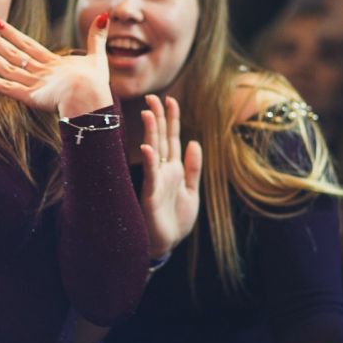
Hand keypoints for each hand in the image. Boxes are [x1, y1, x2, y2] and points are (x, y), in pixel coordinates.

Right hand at [0, 13, 114, 117]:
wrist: (91, 98)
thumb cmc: (94, 82)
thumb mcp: (97, 55)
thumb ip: (97, 36)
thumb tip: (105, 15)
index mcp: (52, 64)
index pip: (27, 45)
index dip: (12, 33)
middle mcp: (39, 74)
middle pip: (13, 54)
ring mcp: (33, 85)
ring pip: (7, 67)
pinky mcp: (30, 97)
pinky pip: (7, 87)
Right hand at [137, 94, 201, 256]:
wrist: (166, 245)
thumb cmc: (175, 219)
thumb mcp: (191, 191)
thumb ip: (193, 167)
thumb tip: (195, 142)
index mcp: (173, 169)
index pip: (172, 139)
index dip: (172, 120)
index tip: (170, 100)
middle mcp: (162, 171)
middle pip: (161, 139)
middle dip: (158, 118)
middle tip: (153, 97)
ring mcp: (155, 182)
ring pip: (153, 152)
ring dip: (151, 133)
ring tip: (149, 114)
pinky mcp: (150, 196)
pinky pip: (150, 176)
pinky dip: (149, 162)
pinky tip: (147, 148)